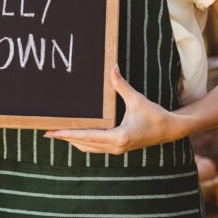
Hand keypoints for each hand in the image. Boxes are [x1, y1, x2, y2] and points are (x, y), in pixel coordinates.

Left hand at [44, 65, 179, 153]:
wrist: (169, 130)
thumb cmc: (154, 115)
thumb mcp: (136, 99)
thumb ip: (121, 85)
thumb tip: (112, 67)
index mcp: (118, 136)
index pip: (86, 135)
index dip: (67, 133)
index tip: (52, 132)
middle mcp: (115, 147)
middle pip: (83, 143)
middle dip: (65, 137)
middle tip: (47, 131)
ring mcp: (117, 150)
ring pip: (88, 148)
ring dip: (73, 141)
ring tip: (57, 134)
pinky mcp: (119, 148)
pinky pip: (96, 147)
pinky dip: (83, 142)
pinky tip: (76, 136)